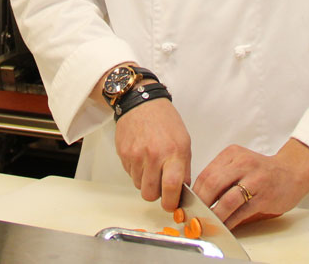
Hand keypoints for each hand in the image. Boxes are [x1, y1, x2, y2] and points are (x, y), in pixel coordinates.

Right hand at [114, 97, 191, 211]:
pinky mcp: (123, 154)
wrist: (141, 103)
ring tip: (150, 166)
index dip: (171, 202)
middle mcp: (154, 155)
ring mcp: (136, 155)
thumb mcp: (184, 142)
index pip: (172, 186)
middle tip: (160, 186)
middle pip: (150, 193)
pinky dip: (136, 171)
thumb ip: (184, 168)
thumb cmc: (165, 121)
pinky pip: (130, 174)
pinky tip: (141, 157)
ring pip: (139, 186)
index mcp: (174, 152)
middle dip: (156, 195)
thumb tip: (182, 192)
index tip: (172, 205)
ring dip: (145, 182)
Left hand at [192, 138, 308, 229]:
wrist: (292, 172)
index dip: (194, 192)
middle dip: (200, 203)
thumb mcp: (240, 164)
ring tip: (207, 222)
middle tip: (194, 215)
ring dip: (214, 214)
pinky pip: (241, 211)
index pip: (206, 173)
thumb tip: (198, 198)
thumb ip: (221, 176)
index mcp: (232, 153)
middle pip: (212, 184)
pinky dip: (230, 221)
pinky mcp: (264, 196)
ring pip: (226, 199)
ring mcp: (255, 179)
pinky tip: (224, 226)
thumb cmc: (262, 171)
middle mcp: (243, 163)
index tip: (188, 204)